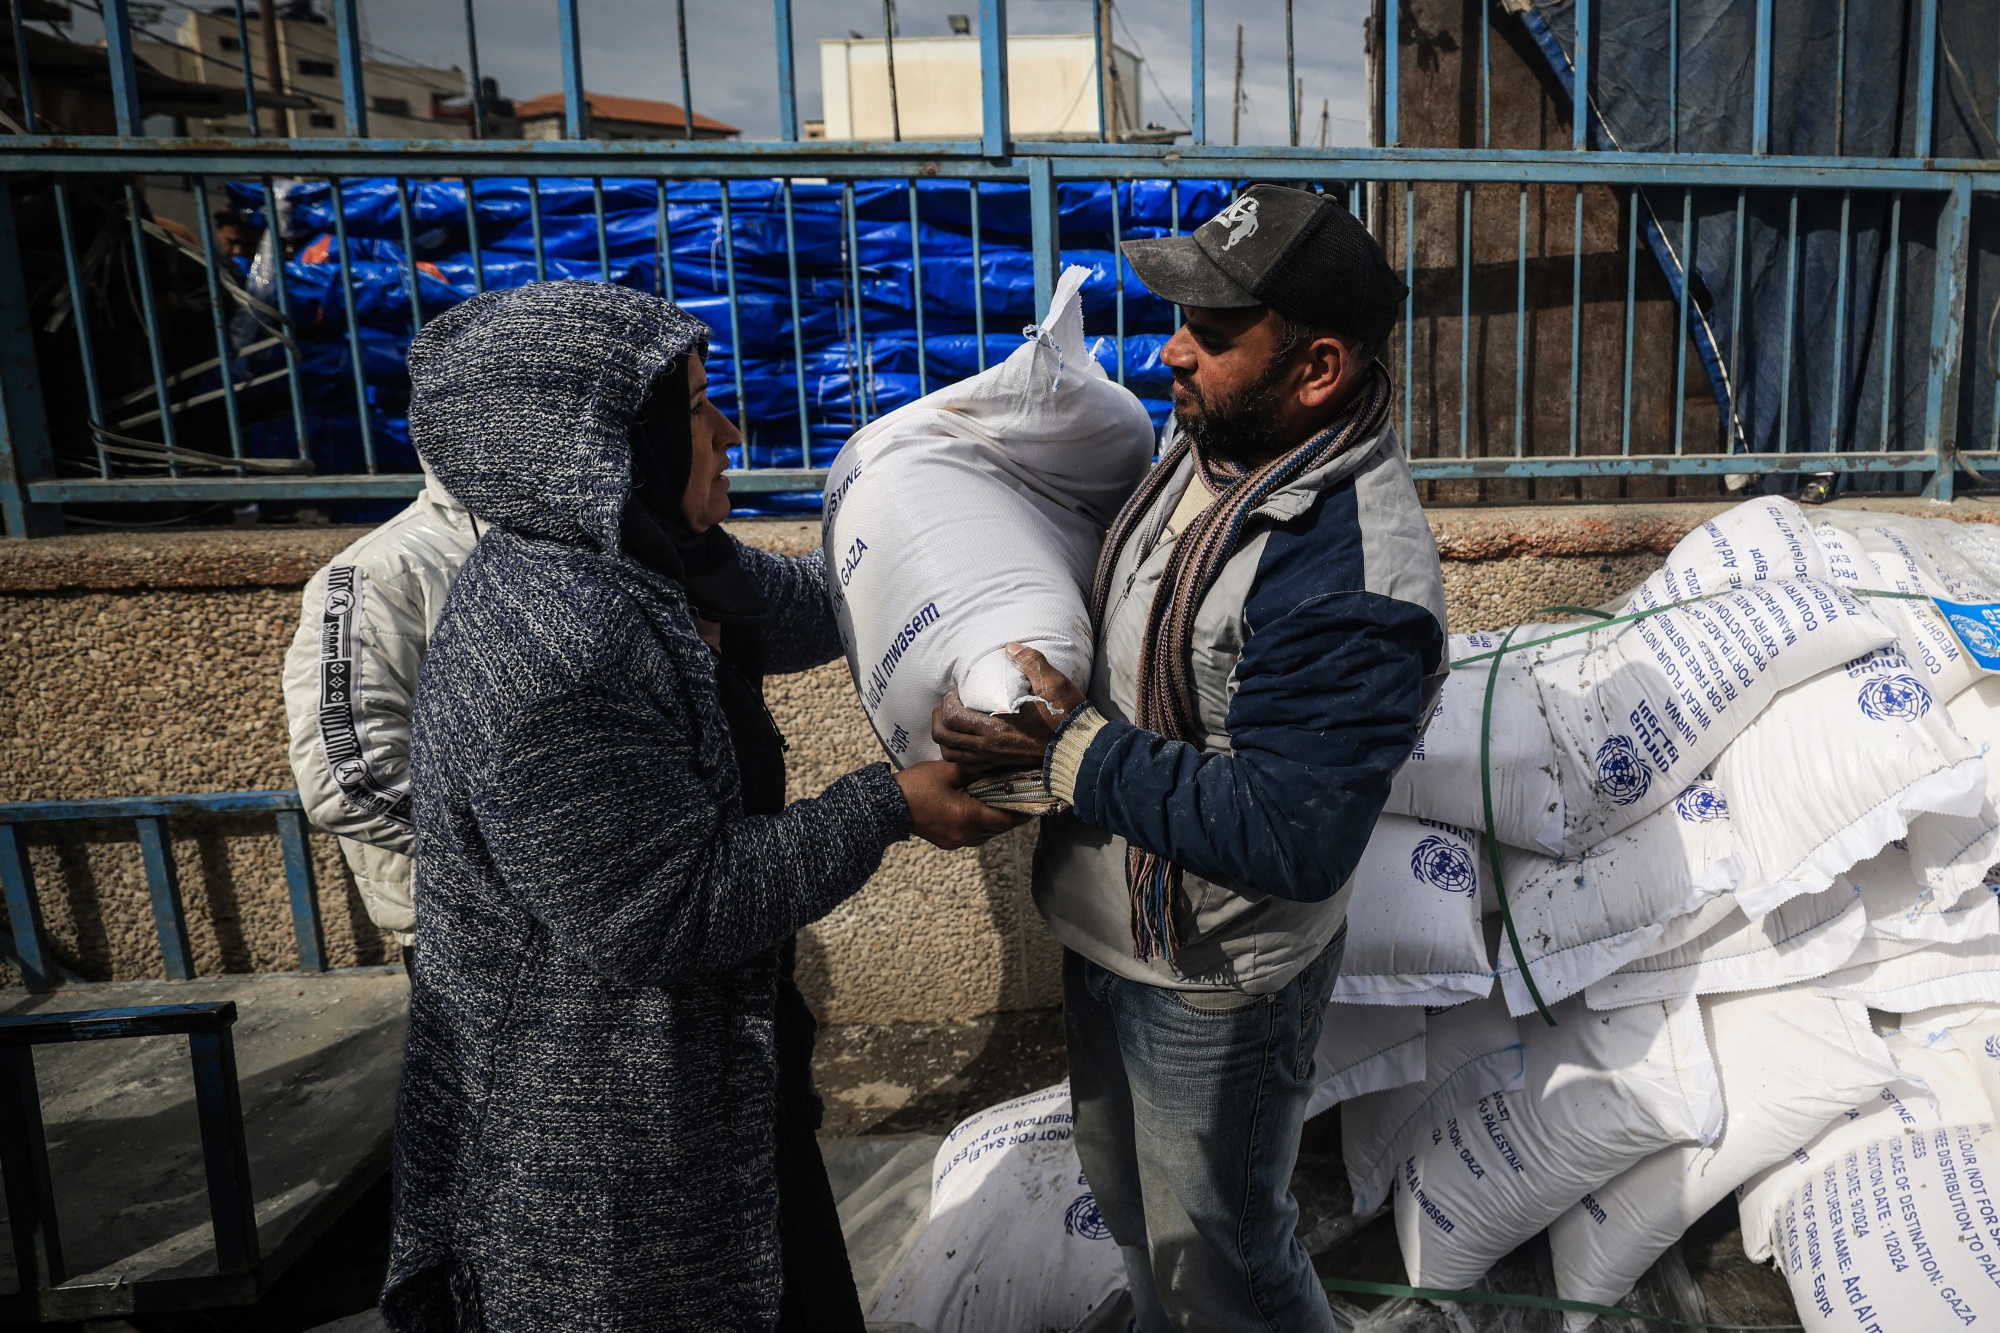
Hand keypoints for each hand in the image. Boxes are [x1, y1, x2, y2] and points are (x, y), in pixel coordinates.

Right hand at [895, 761, 1028, 848]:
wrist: (888, 806)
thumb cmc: (918, 786)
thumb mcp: (948, 771)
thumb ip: (974, 770)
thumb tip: (994, 768)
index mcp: (969, 817)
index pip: (1005, 820)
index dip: (1022, 813)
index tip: (1033, 805)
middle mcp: (965, 834)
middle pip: (997, 829)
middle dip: (1009, 816)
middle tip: (1018, 799)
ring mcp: (955, 841)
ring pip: (985, 835)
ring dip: (994, 822)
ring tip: (999, 804)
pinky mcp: (946, 842)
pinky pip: (972, 836)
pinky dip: (980, 826)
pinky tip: (978, 811)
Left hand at [930, 644, 1087, 770]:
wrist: (1079, 750)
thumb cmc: (1066, 718)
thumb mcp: (1053, 683)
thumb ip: (1030, 661)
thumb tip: (1010, 646)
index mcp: (995, 726)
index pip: (952, 717)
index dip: (947, 701)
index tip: (957, 692)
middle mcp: (988, 746)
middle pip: (943, 737)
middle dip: (939, 718)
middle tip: (949, 704)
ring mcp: (992, 758)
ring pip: (951, 754)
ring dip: (946, 737)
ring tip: (953, 722)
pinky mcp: (999, 765)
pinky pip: (966, 764)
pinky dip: (959, 753)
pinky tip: (967, 740)